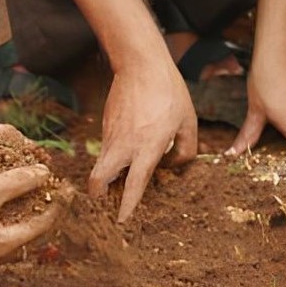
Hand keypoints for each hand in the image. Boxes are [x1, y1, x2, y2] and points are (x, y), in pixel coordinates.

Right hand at [0, 124, 64, 267]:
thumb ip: (19, 181)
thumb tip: (45, 173)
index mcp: (1, 248)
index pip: (43, 225)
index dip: (59, 203)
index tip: (68, 185)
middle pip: (33, 232)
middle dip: (47, 208)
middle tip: (57, 187)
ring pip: (18, 233)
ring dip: (30, 211)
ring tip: (38, 189)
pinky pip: (3, 234)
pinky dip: (14, 216)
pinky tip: (14, 198)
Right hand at [88, 58, 198, 223]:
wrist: (142, 64)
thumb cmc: (170, 92)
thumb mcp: (188, 120)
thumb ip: (186, 148)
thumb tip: (174, 166)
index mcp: (147, 147)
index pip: (133, 185)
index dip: (127, 207)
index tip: (122, 222)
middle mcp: (124, 146)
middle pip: (98, 183)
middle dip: (98, 198)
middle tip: (108, 204)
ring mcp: (111, 136)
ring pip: (100, 167)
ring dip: (107, 178)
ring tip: (123, 179)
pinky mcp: (106, 126)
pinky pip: (106, 150)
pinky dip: (113, 158)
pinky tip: (128, 149)